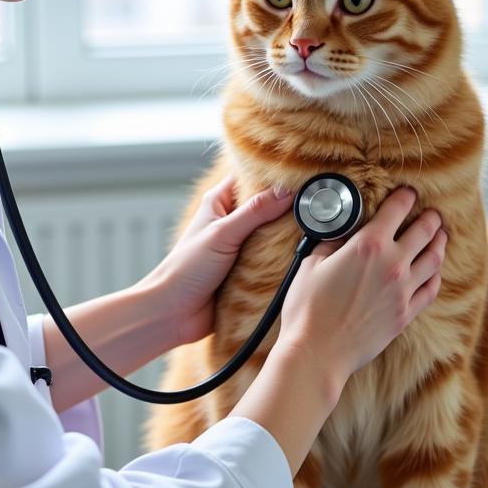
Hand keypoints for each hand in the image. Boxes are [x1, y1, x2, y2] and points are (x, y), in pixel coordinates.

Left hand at [140, 173, 294, 347]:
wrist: (174, 313)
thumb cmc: (186, 268)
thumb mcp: (223, 233)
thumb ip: (255, 212)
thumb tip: (286, 192)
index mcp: (219, 203)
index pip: (250, 178)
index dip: (272, 174)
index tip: (300, 174)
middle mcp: (231, 222)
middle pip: (266, 207)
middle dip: (286, 208)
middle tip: (313, 205)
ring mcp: (240, 247)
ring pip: (272, 235)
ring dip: (286, 237)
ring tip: (311, 230)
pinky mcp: (247, 271)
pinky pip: (272, 261)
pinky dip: (283, 260)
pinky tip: (301, 256)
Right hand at [277, 187, 445, 385]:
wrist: (318, 352)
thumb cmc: (308, 310)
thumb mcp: (311, 264)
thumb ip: (332, 244)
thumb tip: (342, 237)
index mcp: (368, 245)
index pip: (397, 210)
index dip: (405, 197)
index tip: (408, 193)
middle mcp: (392, 264)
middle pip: (424, 232)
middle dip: (430, 218)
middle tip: (433, 213)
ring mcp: (403, 291)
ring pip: (434, 260)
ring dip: (439, 244)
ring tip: (441, 236)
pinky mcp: (406, 314)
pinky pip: (430, 290)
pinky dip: (436, 277)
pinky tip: (434, 272)